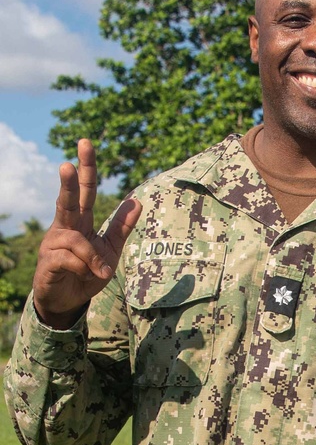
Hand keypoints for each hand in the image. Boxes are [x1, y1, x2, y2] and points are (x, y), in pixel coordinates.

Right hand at [33, 138, 141, 327]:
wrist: (68, 301)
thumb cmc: (87, 273)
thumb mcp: (111, 250)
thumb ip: (121, 227)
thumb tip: (138, 201)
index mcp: (79, 222)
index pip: (85, 191)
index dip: (87, 168)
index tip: (86, 143)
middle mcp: (63, 228)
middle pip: (67, 201)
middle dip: (68, 184)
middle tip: (67, 165)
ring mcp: (53, 244)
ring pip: (75, 241)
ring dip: (92, 257)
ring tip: (96, 271)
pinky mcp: (48, 261)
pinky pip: (70, 260)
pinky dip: (83, 268)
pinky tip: (83, 275)